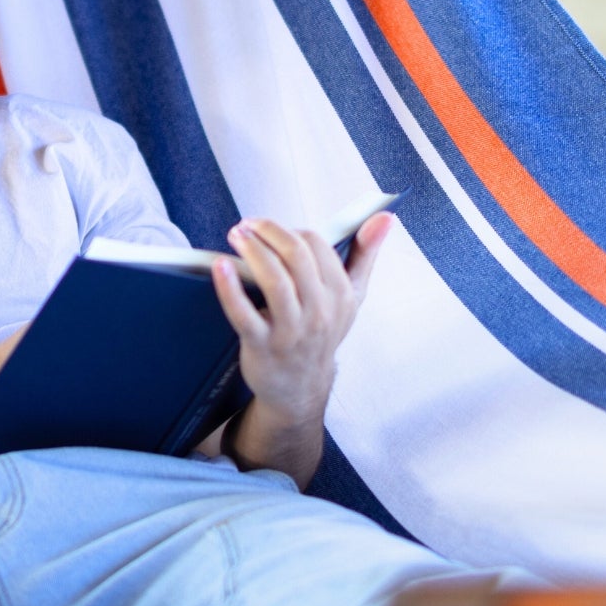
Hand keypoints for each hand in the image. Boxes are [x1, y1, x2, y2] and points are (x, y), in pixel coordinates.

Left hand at [211, 213, 392, 484]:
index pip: (318, 245)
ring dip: (252, 250)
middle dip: (268, 231)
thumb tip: (385, 217)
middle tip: (246, 225)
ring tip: (236, 236)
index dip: (290, 231)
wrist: (300, 387)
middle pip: (295, 255)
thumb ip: (366, 254)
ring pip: (273, 279)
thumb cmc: (322, 333)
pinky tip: (220, 267)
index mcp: (341, 294)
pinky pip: (244, 313)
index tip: (270, 229)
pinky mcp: (262, 345)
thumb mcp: (351, 296)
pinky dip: (229, 287)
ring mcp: (291, 330)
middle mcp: (319, 311)